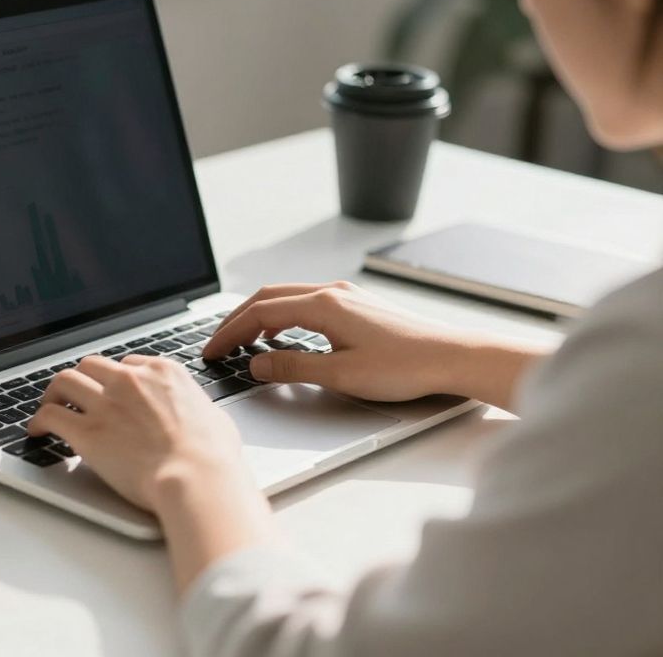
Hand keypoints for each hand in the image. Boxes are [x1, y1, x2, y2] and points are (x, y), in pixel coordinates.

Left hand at [27, 354, 248, 511]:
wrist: (197, 477)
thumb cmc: (213, 456)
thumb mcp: (213, 417)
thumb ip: (192, 408)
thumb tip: (194, 415)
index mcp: (162, 372)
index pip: (127, 364)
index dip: (115, 379)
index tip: (110, 392)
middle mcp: (130, 381)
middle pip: (91, 365)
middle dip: (82, 379)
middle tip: (75, 394)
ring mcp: (106, 404)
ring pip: (65, 381)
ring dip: (55, 393)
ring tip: (50, 406)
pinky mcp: (87, 433)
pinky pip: (51, 415)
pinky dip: (39, 420)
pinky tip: (37, 431)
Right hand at [203, 281, 545, 406]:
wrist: (455, 358)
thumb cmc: (406, 367)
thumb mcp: (341, 374)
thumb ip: (293, 368)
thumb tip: (257, 365)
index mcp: (323, 305)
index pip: (259, 313)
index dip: (229, 333)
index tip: (211, 352)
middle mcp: (332, 293)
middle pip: (268, 298)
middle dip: (237, 321)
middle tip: (216, 345)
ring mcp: (347, 297)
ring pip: (287, 299)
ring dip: (259, 317)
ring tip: (241, 341)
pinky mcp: (358, 307)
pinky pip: (307, 304)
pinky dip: (283, 317)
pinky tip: (282, 336)